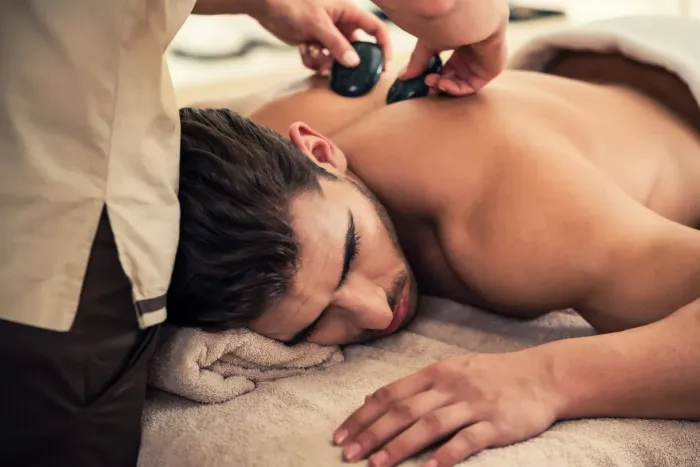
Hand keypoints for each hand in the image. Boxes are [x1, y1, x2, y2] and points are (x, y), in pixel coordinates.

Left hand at [251, 0, 391, 73]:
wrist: (266, 7)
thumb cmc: (292, 5)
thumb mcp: (318, 24)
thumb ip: (337, 44)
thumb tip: (354, 63)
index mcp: (348, 13)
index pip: (375, 29)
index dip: (384, 46)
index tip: (383, 65)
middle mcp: (341, 25)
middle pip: (356, 50)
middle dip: (346, 62)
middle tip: (338, 70)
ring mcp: (328, 36)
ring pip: (337, 59)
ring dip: (326, 63)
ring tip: (313, 56)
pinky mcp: (315, 44)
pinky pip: (322, 61)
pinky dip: (313, 61)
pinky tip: (303, 50)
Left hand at [333, 351, 561, 466]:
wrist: (542, 376)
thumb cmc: (491, 375)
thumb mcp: (451, 370)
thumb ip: (415, 386)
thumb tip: (373, 398)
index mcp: (436, 373)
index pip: (390, 394)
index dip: (363, 415)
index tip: (341, 435)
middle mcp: (450, 386)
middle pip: (404, 411)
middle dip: (372, 433)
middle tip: (348, 454)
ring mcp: (473, 404)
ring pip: (429, 426)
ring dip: (399, 446)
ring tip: (376, 465)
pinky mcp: (496, 424)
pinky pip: (467, 440)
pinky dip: (446, 456)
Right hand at [402, 24, 506, 95]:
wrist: (473, 15)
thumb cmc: (453, 21)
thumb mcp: (430, 43)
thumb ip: (418, 61)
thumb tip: (403, 77)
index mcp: (461, 49)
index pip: (447, 70)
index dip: (434, 78)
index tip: (421, 82)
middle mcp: (472, 58)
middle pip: (454, 80)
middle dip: (438, 85)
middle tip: (426, 87)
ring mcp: (482, 65)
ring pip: (461, 85)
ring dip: (445, 87)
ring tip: (433, 83)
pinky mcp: (490, 70)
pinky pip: (472, 87)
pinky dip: (456, 89)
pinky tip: (442, 83)